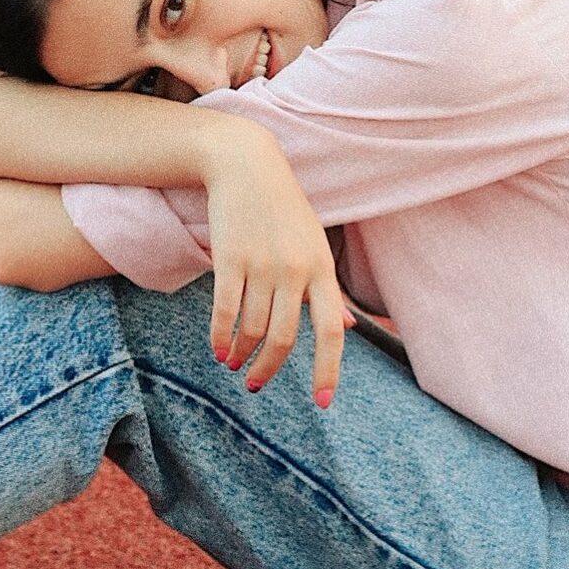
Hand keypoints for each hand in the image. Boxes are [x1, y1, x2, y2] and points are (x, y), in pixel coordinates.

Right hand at [202, 123, 350, 405]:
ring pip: (252, 329)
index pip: (331, 331)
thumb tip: (350, 327)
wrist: (247, 165)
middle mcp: (296, 270)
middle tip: (256, 384)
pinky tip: (218, 349)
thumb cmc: (285, 210)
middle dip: (268, 369)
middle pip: (283, 338)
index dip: (328, 370)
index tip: (321, 403)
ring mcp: (262, 265)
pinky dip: (220, 337)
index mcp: (322, 270)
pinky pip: (225, 312)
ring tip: (234, 363)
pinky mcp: (230, 259)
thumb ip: (329, 290)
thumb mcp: (316, 245)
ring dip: (241, 354)